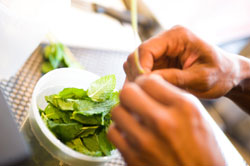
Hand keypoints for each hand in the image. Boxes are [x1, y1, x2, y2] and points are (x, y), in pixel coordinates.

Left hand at [108, 75, 224, 165]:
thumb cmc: (204, 151)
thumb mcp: (199, 117)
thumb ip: (173, 98)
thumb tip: (150, 85)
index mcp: (184, 108)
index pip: (148, 80)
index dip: (144, 82)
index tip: (145, 88)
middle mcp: (163, 122)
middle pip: (127, 92)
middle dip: (131, 93)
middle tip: (136, 100)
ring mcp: (146, 142)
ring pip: (117, 111)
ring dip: (124, 112)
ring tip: (133, 117)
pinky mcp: (133, 158)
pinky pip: (113, 133)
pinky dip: (119, 131)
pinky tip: (130, 133)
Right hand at [124, 26, 240, 98]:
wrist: (227, 75)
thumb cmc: (220, 74)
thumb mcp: (201, 78)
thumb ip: (174, 78)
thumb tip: (147, 81)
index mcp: (177, 37)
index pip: (146, 49)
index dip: (140, 68)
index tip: (143, 87)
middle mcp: (166, 40)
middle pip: (137, 55)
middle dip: (137, 74)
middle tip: (143, 94)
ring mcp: (162, 51)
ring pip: (136, 63)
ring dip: (138, 79)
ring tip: (146, 94)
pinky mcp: (160, 62)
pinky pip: (142, 70)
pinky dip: (142, 81)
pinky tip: (149, 92)